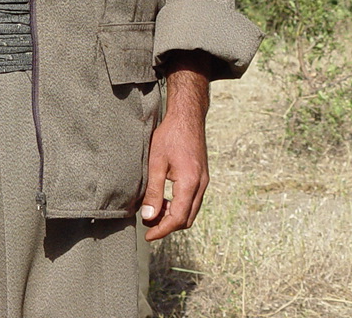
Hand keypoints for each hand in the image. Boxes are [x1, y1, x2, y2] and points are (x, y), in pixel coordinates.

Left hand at [141, 53, 210, 240]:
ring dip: (173, 216)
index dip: (162, 230)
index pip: (178, 218)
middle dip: (167, 226)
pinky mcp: (202, 176)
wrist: (187, 116)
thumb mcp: (156, 163)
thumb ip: (154, 191)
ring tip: (153, 211)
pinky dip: (179, 206)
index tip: (148, 235)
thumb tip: (149, 216)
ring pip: (190, 211)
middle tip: (148, 224)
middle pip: (187, 219)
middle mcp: (201, 185)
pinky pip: (192, 200)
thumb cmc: (170, 135)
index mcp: (190, 183)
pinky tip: (165, 199)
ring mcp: (204, 181)